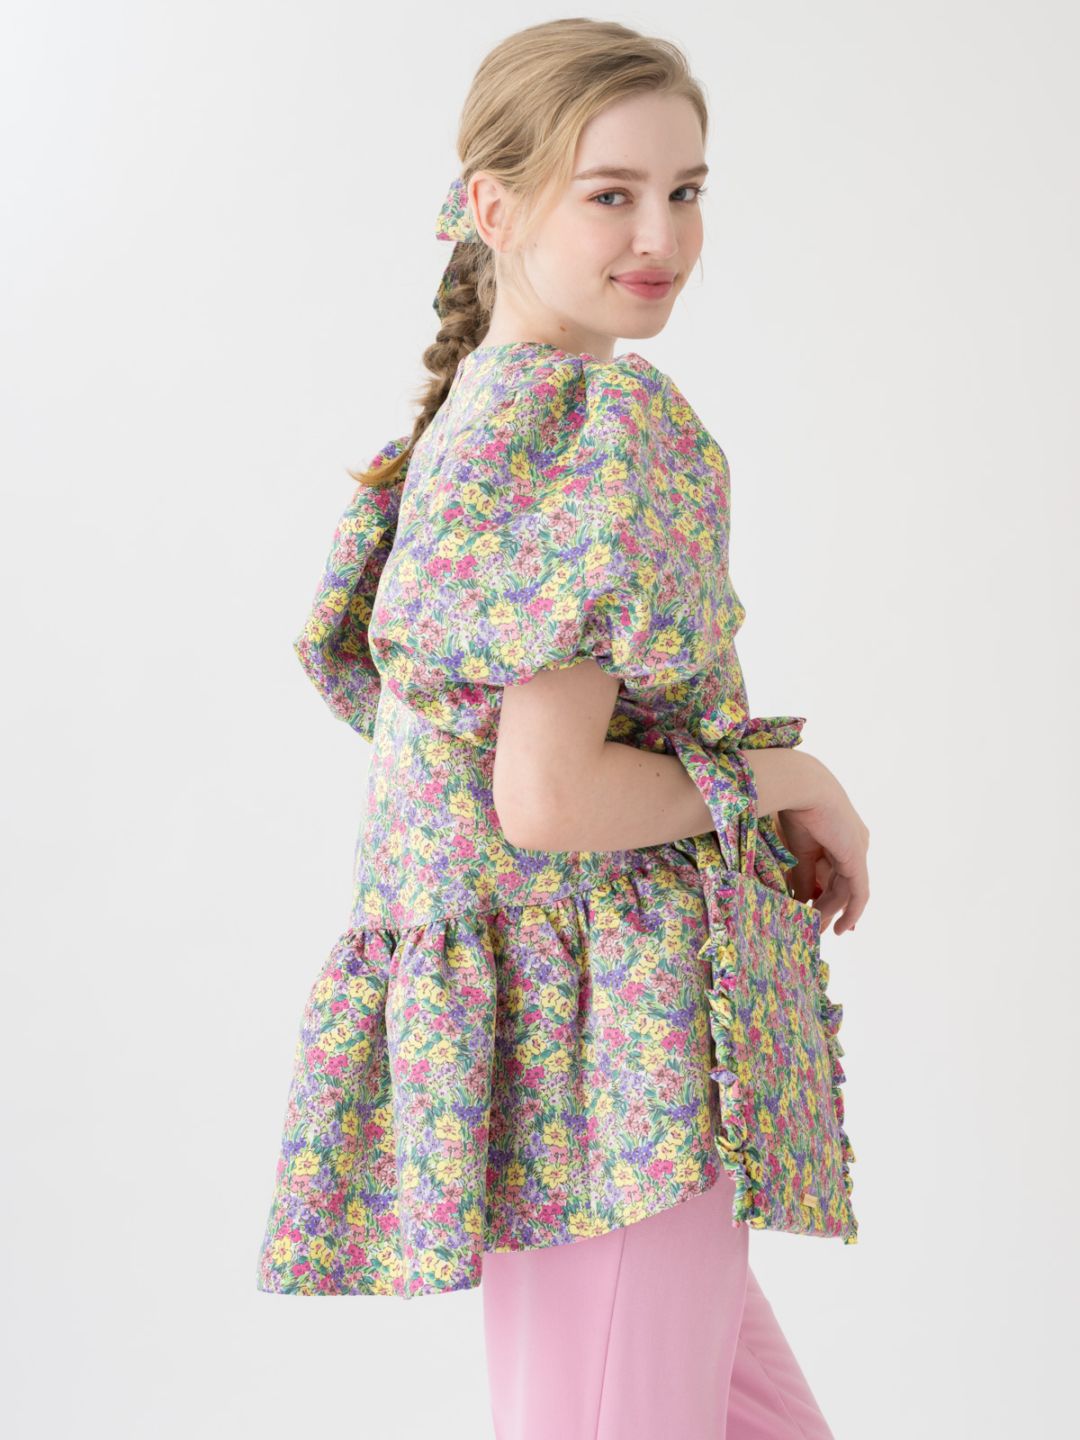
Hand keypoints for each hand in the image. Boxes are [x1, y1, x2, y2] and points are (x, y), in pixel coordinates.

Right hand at [775, 777, 869, 935]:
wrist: (802, 788)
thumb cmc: (795, 808)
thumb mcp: (799, 850)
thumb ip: (804, 876)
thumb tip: (803, 898)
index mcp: (840, 835)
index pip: (837, 871)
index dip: (828, 893)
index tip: (816, 912)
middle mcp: (854, 843)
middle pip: (842, 883)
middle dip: (830, 907)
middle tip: (817, 928)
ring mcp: (857, 851)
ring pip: (847, 891)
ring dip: (833, 911)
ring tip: (818, 929)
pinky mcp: (857, 859)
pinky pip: (858, 892)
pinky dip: (852, 911)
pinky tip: (844, 927)